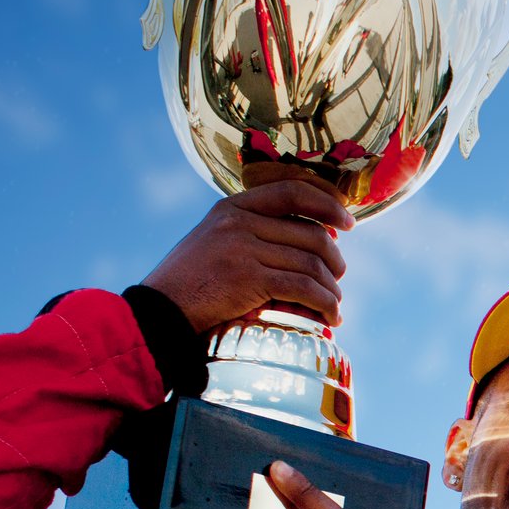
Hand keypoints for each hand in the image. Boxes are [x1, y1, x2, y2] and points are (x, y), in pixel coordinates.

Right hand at [140, 169, 352, 331]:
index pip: (292, 191)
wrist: (159, 311)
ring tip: (334, 305)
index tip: (348, 222)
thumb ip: (255, 232)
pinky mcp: (249, 278)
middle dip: (334, 261)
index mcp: (233, 207)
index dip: (327, 204)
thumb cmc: (193, 283)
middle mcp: (239, 222)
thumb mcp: (217, 241)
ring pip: (312, 264)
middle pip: (312, 235)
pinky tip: (330, 317)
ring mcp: (243, 248)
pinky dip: (325, 304)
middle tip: (337, 279)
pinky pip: (304, 288)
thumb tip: (319, 236)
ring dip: (332, 290)